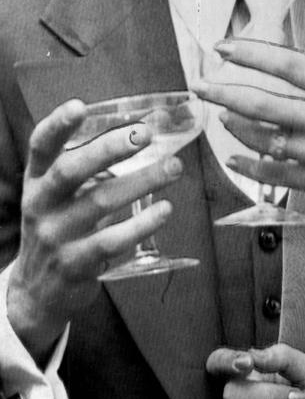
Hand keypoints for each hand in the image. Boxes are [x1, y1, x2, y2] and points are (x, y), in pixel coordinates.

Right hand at [7, 99, 182, 363]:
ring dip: (141, 182)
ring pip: (99, 203)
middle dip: (108, 149)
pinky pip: (110, 242)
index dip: (57, 125)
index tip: (80, 106)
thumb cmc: (59, 227)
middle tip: (144, 134)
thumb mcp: (57, 195)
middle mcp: (41, 204)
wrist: (36, 292)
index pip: (40, 146)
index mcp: (37, 180)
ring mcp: (55, 236)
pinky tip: (164, 209)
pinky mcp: (73, 265)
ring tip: (173, 167)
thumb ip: (87, 168)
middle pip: (71, 170)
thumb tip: (142, 133)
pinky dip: (140, 225)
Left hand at [195, 39, 304, 282]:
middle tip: (201, 86)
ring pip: (263, 138)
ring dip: (236, 127)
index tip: (224, 48)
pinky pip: (272, 172)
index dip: (252, 54)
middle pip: (264, 103)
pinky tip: (234, 157)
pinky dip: (249, 164)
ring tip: (222, 119)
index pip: (288, 64)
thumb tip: (295, 83)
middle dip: (225, 93)